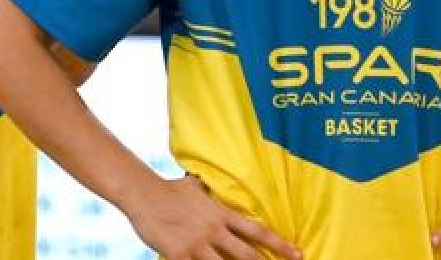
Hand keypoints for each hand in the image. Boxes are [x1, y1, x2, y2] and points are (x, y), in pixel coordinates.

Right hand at [126, 174, 300, 259]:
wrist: (143, 193)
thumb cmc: (170, 189)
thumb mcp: (196, 188)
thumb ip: (210, 193)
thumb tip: (214, 188)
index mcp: (220, 214)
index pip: (256, 231)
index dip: (279, 244)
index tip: (297, 253)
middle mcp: (213, 230)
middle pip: (246, 255)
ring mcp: (196, 244)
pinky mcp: (179, 255)